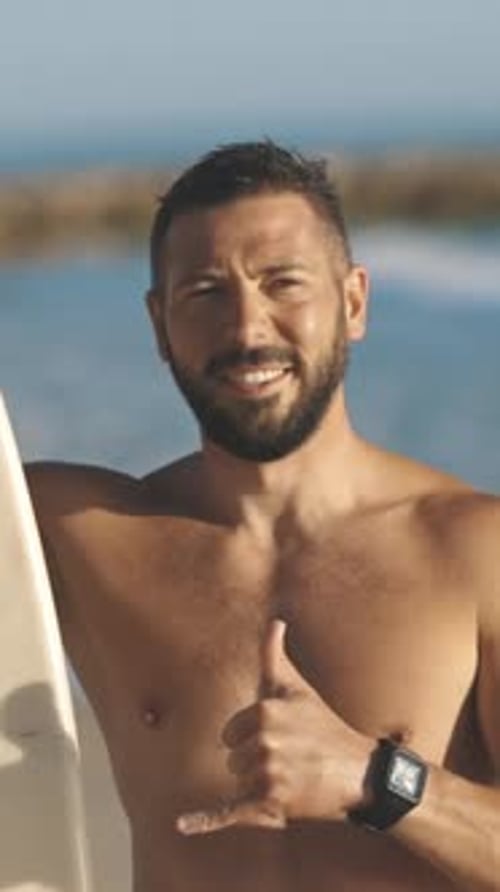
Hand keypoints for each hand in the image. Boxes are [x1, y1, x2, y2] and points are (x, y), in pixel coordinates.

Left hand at [177, 619, 372, 834]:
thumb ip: (276, 658)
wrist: (359, 773)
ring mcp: (267, 771)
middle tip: (291, 760)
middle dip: (256, 763)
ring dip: (259, 786)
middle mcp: (264, 739)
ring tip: (292, 778)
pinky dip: (205, 820)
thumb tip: (274, 622)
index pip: (231, 732)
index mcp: (265, 710)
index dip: (252, 739)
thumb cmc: (324, 728)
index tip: (282, 739)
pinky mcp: (272, 802)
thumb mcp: (298, 690)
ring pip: (238, 782)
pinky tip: (181, 825)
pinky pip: (230, 810)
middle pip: (233, 759)